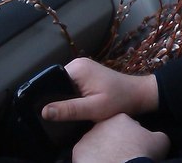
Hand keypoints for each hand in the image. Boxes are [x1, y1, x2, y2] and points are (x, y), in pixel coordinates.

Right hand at [41, 57, 157, 121]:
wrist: (138, 95)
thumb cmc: (119, 101)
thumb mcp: (93, 108)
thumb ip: (69, 109)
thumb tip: (43, 111)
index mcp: (76, 68)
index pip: (51, 81)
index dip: (48, 97)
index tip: (47, 113)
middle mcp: (78, 64)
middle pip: (57, 84)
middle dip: (57, 99)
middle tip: (58, 116)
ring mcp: (83, 68)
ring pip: (64, 86)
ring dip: (66, 99)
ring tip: (67, 113)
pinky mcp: (87, 75)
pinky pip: (72, 86)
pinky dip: (73, 97)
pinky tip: (76, 108)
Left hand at [72, 113, 169, 162]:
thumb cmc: (143, 152)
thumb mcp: (161, 140)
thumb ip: (155, 134)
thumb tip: (153, 137)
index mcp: (120, 117)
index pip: (124, 123)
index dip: (129, 134)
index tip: (133, 144)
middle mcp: (101, 124)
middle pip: (106, 132)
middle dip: (112, 141)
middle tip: (121, 153)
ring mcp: (88, 138)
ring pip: (94, 143)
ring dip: (100, 150)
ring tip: (110, 160)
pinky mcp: (78, 152)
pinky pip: (84, 156)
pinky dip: (91, 160)